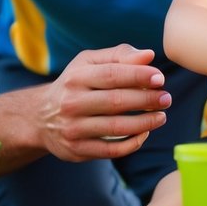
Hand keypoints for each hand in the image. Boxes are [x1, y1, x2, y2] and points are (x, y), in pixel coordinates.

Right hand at [38, 45, 171, 160]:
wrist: (40, 117)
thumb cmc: (75, 84)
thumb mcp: (89, 63)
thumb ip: (119, 56)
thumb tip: (149, 55)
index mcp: (76, 77)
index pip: (112, 75)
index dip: (139, 76)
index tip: (160, 78)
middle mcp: (72, 103)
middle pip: (116, 101)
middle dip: (146, 99)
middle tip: (166, 98)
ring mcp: (73, 128)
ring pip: (116, 128)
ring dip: (145, 123)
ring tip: (161, 116)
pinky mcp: (77, 150)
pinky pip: (111, 150)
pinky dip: (132, 143)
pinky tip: (145, 133)